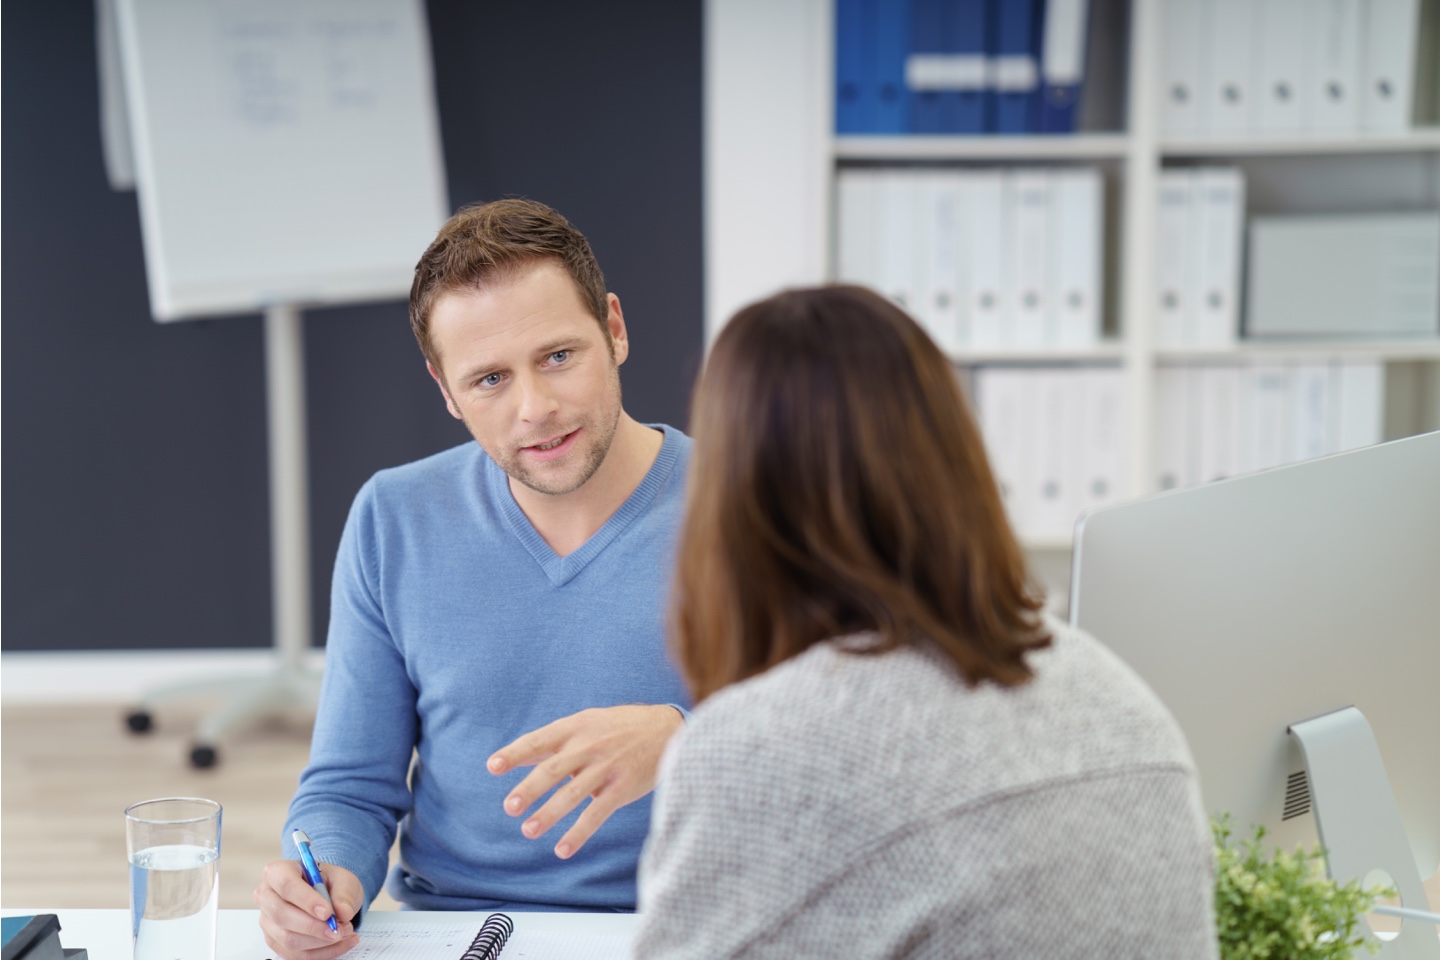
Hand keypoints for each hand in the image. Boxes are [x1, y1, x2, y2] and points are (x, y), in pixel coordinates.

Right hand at [254, 858, 361, 959]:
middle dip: (314, 927)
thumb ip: (344, 893)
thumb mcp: (343, 879)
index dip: (306, 900)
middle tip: (339, 929)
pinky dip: (321, 952)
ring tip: (344, 932)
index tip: (327, 912)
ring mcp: (267, 921)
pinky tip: (340, 943)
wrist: (326, 895)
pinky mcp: (274, 941)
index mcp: (278, 872)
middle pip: (282, 916)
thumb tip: (343, 913)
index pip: (286, 885)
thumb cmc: (329, 883)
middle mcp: (266, 896)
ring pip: (288, 939)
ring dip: (319, 942)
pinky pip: (294, 954)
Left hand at [488, 704, 683, 858]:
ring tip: (529, 830)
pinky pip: (597, 813)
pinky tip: (562, 848)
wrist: (667, 729)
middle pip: (553, 768)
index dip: (515, 753)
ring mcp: (607, 767)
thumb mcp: (589, 723)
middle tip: (510, 807)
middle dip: (530, 788)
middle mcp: (590, 746)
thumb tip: (516, 756)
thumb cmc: (620, 727)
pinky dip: (579, 832)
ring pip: (573, 793)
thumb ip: (555, 741)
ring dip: (549, 813)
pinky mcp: (623, 788)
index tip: (492, 766)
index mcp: (576, 727)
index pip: (539, 740)